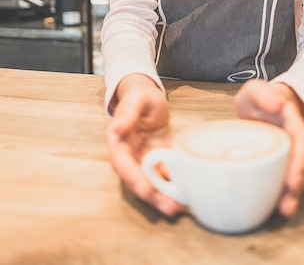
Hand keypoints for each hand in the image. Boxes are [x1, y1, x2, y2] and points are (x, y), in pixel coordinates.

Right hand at [106, 73, 184, 216]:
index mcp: (118, 140)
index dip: (133, 177)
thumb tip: (117, 130)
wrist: (148, 98)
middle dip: (152, 195)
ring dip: (162, 197)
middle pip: (136, 179)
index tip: (146, 190)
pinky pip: (162, 177)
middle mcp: (128, 155)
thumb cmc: (140, 96)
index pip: (122, 162)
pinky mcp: (156, 162)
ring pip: (149, 183)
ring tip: (179, 207)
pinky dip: (172, 187)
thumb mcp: (137, 98)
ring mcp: (141, 160)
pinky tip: (186, 195)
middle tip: (169, 207)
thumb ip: (128, 113)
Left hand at [234, 79, 303, 217]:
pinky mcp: (280, 163)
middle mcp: (294, 139)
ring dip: (292, 195)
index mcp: (291, 121)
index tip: (293, 179)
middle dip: (297, 185)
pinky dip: (282, 194)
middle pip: (302, 164)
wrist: (257, 105)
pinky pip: (284, 180)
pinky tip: (274, 208)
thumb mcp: (254, 90)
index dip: (300, 161)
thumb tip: (279, 103)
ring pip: (296, 175)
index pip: (302, 141)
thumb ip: (264, 94)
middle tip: (287, 205)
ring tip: (284, 211)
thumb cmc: (257, 99)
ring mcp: (289, 152)